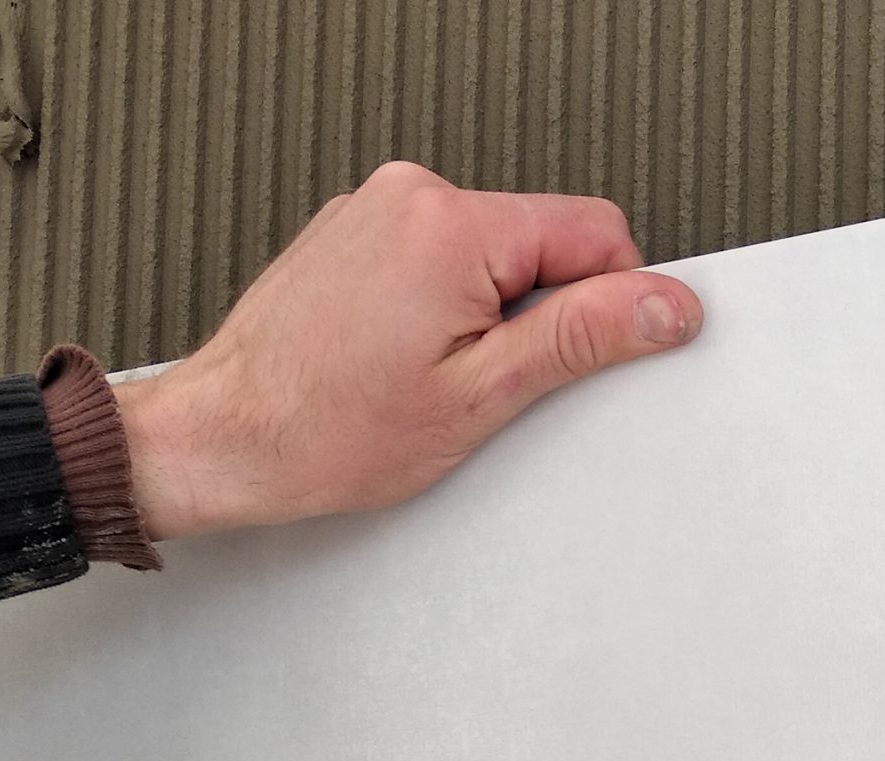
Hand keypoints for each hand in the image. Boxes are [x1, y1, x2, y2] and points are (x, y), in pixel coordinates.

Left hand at [114, 160, 702, 538]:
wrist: (220, 439)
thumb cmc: (323, 432)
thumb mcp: (480, 396)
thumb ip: (582, 339)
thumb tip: (664, 305)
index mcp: (451, 225)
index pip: (595, 232)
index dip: (606, 304)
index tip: (578, 361)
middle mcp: (410, 197)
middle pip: (541, 240)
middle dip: (536, 315)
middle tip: (486, 383)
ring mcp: (374, 209)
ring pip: (490, 254)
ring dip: (486, 316)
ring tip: (430, 377)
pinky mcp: (352, 234)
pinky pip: (437, 259)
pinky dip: (440, 309)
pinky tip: (399, 362)